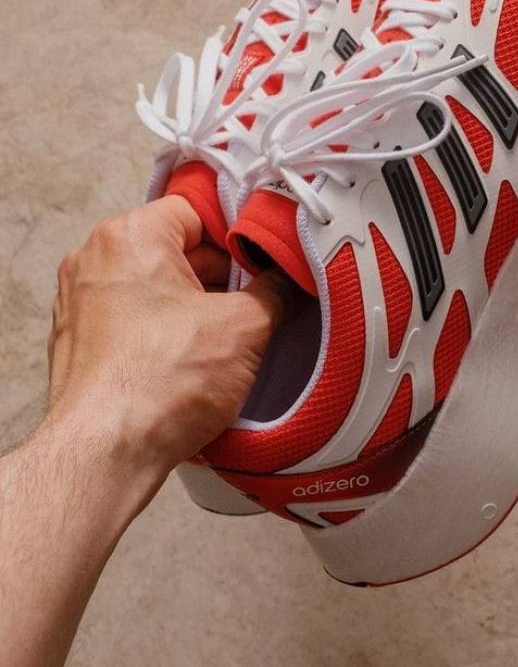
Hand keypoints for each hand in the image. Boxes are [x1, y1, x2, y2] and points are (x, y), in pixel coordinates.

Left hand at [47, 195, 287, 490]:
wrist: (105, 454)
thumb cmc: (157, 384)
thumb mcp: (245, 327)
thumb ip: (274, 292)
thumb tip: (285, 283)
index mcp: (130, 237)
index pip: (197, 211)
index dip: (239, 235)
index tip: (266, 258)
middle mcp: (96, 261)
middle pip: (177, 250)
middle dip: (221, 277)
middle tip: (257, 302)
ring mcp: (83, 304)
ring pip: (157, 288)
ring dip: (196, 307)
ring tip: (228, 339)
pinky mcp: (82, 343)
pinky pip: (136, 321)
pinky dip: (167, 333)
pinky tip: (195, 362)